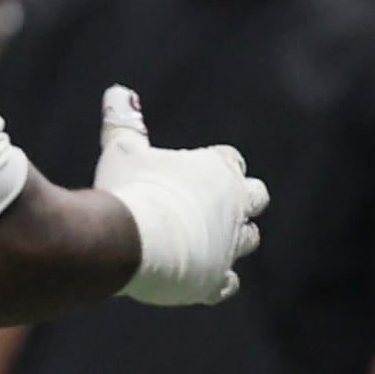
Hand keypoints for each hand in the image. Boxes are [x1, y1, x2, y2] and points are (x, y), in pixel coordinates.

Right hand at [98, 86, 267, 306]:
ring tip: (201, 239)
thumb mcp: (122, 150)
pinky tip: (201, 277)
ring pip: (249, 239)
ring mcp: (230, 245)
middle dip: (242, 199)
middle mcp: (234, 206)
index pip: (231, 159)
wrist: (132, 242)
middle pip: (256, 196)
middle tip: (215, 204)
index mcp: (218, 169)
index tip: (196, 170)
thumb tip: (117, 90)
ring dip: (233, 239)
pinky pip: (228, 283)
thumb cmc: (130, 189)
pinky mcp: (216, 280)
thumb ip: (123, 121)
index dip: (215, 164)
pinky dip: (218, 280)